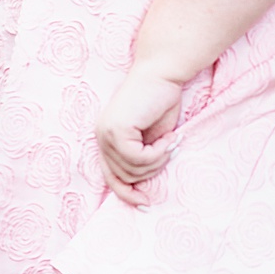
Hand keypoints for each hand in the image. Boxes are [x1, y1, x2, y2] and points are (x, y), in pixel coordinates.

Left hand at [96, 63, 185, 206]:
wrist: (164, 72)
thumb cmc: (162, 98)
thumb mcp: (152, 135)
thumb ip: (144, 155)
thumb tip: (144, 183)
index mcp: (106, 138)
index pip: (109, 176)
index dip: (126, 193)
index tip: (145, 202)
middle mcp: (101, 137)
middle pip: (123, 176)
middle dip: (152, 169)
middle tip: (172, 150)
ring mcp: (106, 133)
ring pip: (131, 169)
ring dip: (157, 160)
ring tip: (172, 142)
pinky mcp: (117, 129)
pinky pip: (137, 158)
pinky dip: (157, 154)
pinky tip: (170, 139)